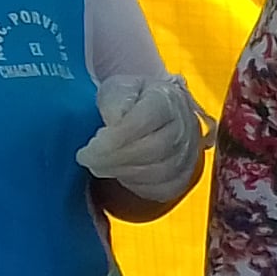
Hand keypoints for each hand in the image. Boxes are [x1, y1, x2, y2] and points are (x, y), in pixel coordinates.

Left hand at [77, 71, 208, 201]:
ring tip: (99, 166)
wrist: (154, 107)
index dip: (115, 139)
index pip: (144, 122)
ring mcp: (188, 153)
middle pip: (153, 150)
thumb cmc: (133, 97)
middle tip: (88, 160)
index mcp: (167, 100)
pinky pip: (165, 188)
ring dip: (123, 173)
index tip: (89, 147)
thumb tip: (114, 122)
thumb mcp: (118, 86)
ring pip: (159, 173)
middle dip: (114, 159)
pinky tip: (121, 176)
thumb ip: (115, 100)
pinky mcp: (184, 175)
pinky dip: (139, 187)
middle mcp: (185, 127)